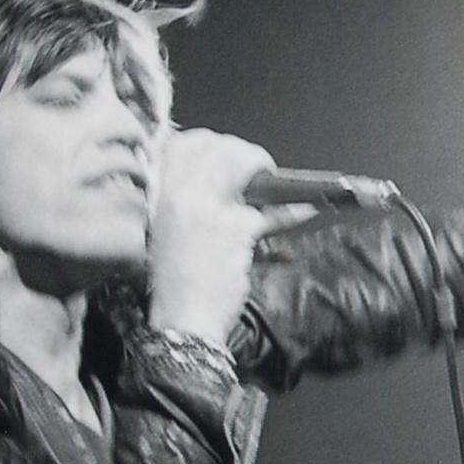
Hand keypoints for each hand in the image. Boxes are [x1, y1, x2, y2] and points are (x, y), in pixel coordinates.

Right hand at [147, 129, 275, 343]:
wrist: (182, 322)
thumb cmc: (175, 286)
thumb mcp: (168, 236)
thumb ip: (189, 206)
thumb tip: (225, 189)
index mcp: (157, 195)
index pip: (182, 145)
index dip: (210, 142)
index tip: (228, 150)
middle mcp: (177, 194)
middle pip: (217, 148)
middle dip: (244, 152)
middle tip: (261, 167)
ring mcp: (205, 208)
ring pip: (242, 167)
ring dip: (266, 171)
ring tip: (283, 185)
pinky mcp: (234, 228)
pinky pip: (271, 211)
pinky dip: (292, 212)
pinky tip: (305, 212)